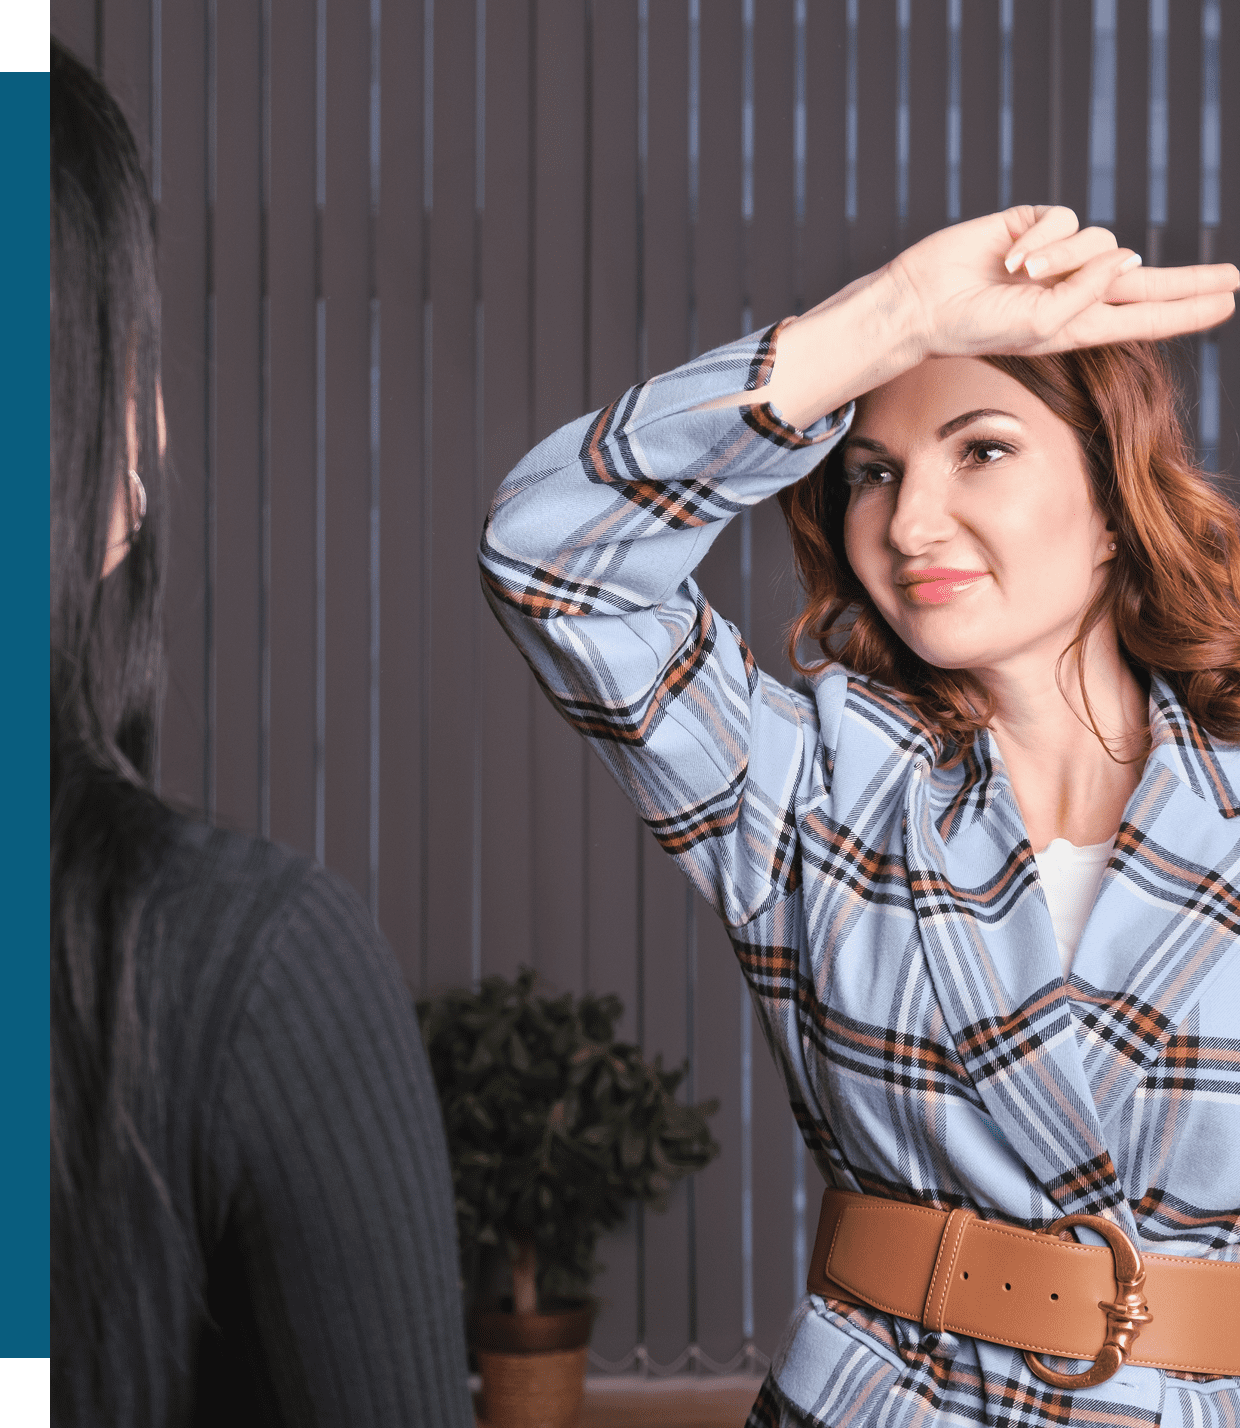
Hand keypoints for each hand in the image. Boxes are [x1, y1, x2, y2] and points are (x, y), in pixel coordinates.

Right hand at [888, 206, 1237, 358]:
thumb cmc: (973, 325)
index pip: (1144, 316)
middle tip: (1232, 277)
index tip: (1226, 302)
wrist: (923, 301)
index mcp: (1077, 324)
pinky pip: (1064, 220)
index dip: (1185, 311)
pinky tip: (1012, 256)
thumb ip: (1087, 297)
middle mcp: (1074, 289)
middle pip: (1145, 281)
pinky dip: (1042, 238)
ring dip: (1064, 257)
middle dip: (1188, 281)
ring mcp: (1057, 257)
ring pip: (1099, 241)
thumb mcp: (1036, 328)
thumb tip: (1127, 254)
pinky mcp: (1036, 226)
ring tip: (1022, 275)